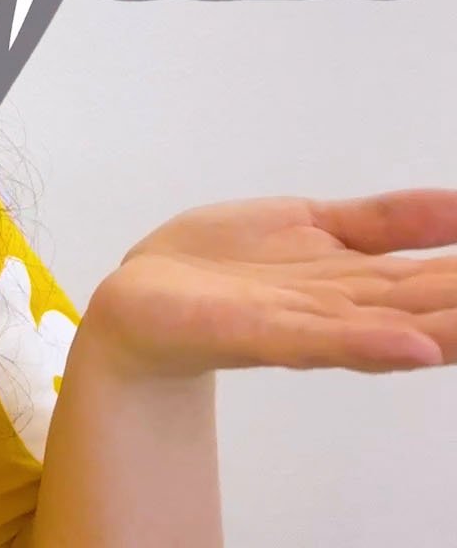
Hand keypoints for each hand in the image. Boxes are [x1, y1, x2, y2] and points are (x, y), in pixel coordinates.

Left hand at [87, 188, 456, 376]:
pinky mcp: (256, 332)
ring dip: (451, 330)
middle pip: (433, 307)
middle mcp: (348, 310)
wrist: (140, 299)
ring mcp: (304, 324)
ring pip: (391, 328)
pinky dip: (367, 343)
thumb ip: (388, 220)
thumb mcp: (314, 223)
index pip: (447, 278)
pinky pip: (318, 340)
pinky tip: (413, 345)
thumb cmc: (223, 267)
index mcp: (364, 282)